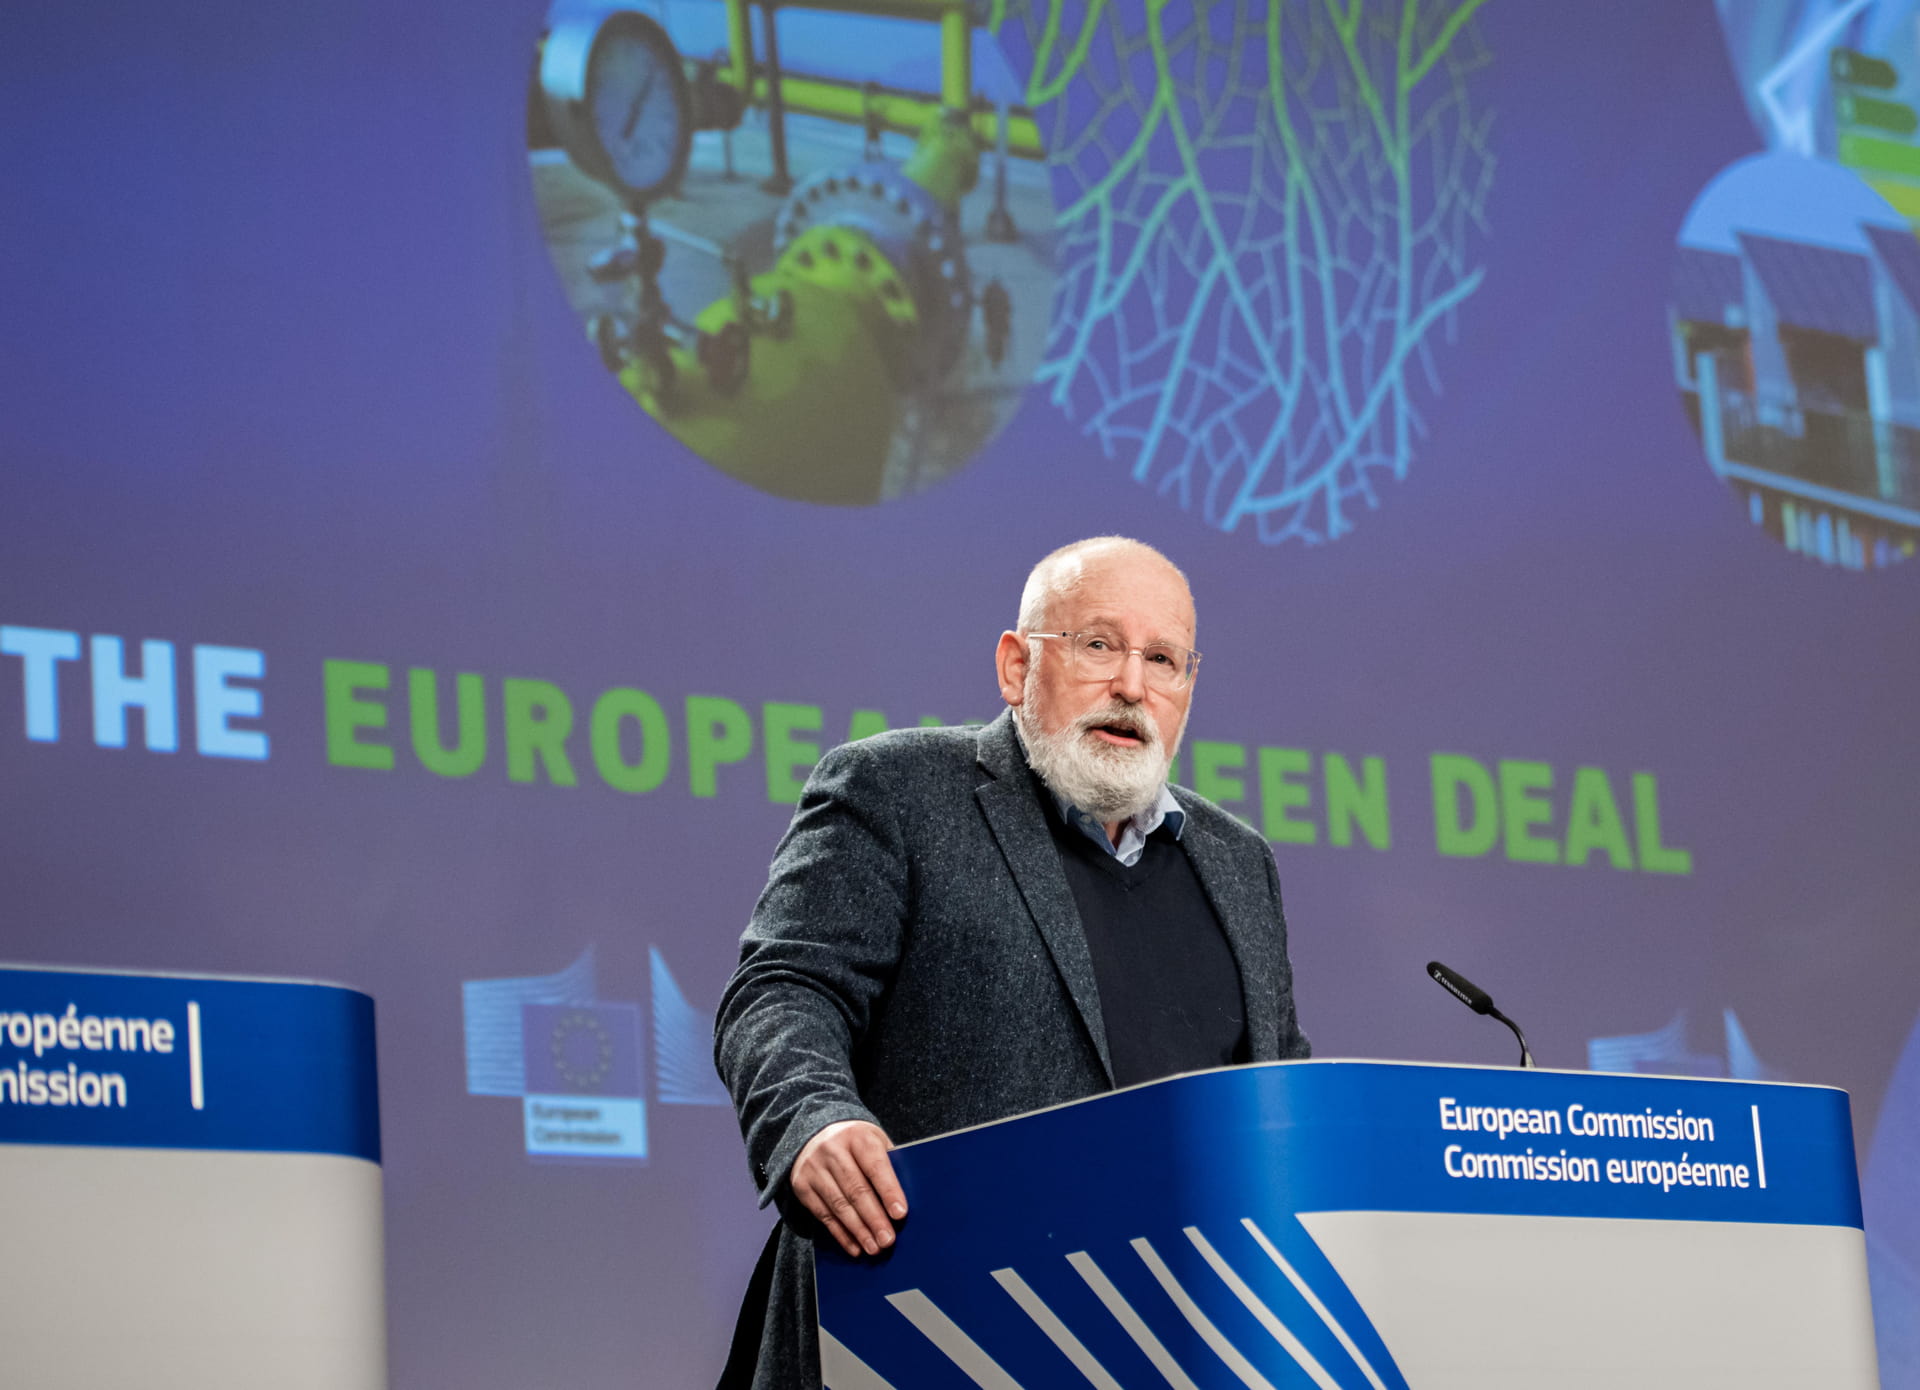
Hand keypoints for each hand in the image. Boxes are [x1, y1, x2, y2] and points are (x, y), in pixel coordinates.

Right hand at [790, 1120, 907, 1257]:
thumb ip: (889, 1164)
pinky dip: (840, 1233)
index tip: (900, 1214)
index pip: (875, 1166)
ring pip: (839, 1204)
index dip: (888, 1190)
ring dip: (858, 1230)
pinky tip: (854, 1246)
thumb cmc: (855, 1143)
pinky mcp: (801, 1185)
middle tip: (888, 1240)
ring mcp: (813, 1167)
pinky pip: (823, 1214)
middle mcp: (832, 1149)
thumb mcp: (873, 1141)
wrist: (814, 1134)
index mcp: (856, 1136)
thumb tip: (904, 1202)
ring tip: (874, 1248)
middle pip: (856, 1189)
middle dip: (874, 1218)